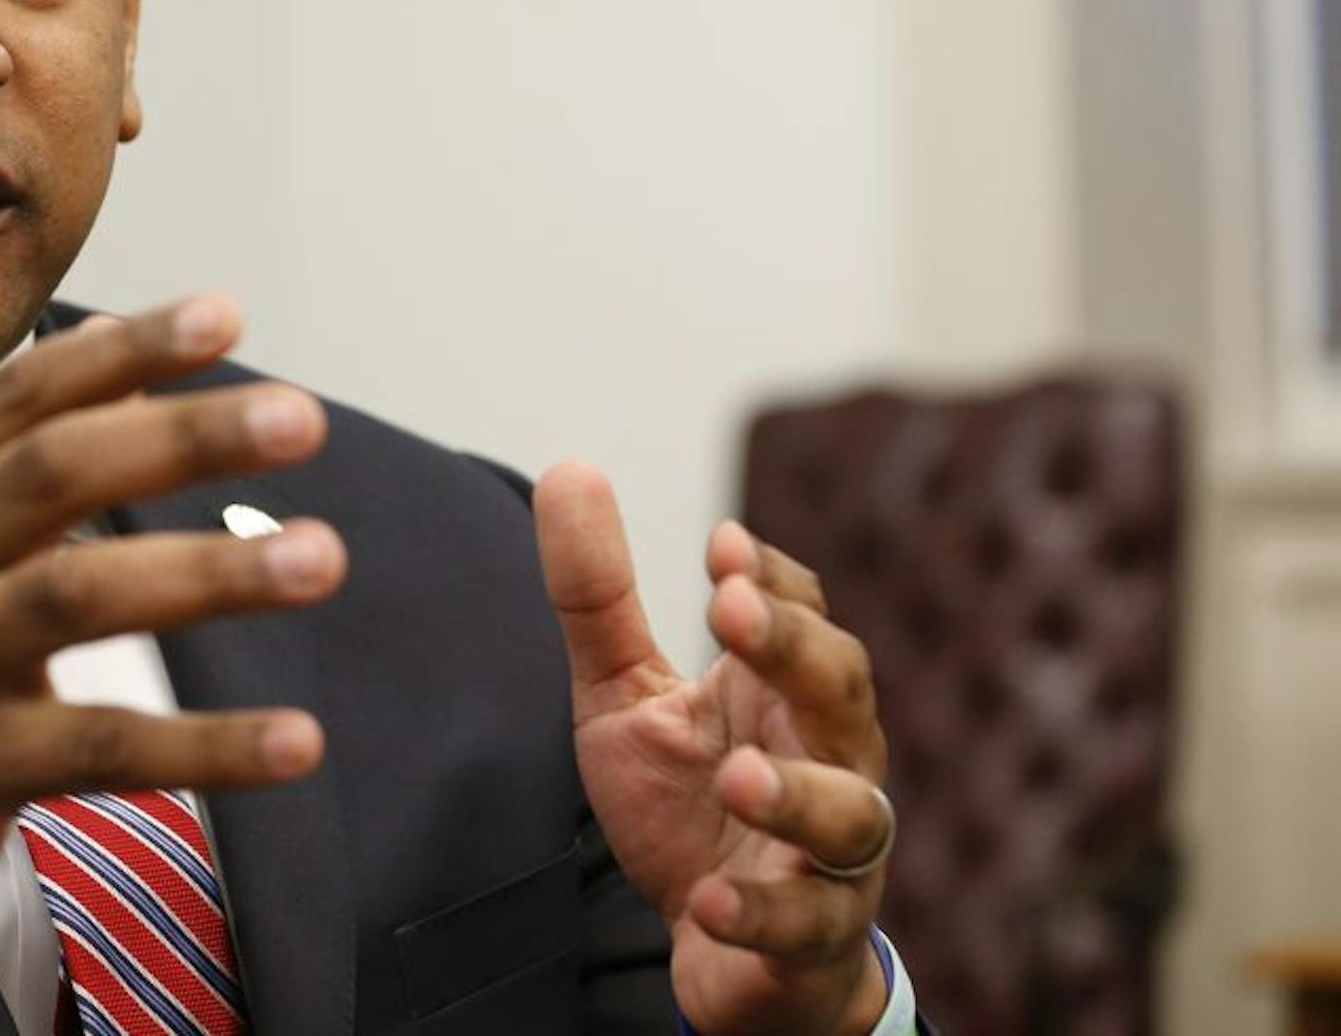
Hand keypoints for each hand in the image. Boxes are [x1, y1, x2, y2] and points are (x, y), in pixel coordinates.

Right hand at [0, 295, 347, 1035]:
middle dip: (181, 434)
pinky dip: (205, 744)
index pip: (23, 396)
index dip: (124, 348)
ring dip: (209, 573)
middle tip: (301, 416)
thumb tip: (123, 362)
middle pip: (54, 469)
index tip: (225, 314)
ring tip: (322, 556)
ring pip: (74, 593)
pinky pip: (99, 749)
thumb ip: (22, 465)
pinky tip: (297, 742)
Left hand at [534, 464, 892, 1035]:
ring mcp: (830, 856)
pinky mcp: (811, 941)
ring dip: (799, 793)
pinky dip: (760, 915)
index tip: (721, 545)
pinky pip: (802, 926)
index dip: (771, 582)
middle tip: (730, 610)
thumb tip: (570, 468)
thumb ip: (598, 597)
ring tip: (738, 772)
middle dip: (795, 649)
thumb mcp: (625, 695)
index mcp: (783, 694)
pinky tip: (707, 901)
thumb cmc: (689, 805)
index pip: (803, 618)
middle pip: (843, 691)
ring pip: (850, 817)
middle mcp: (828, 761)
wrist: (726, 952)